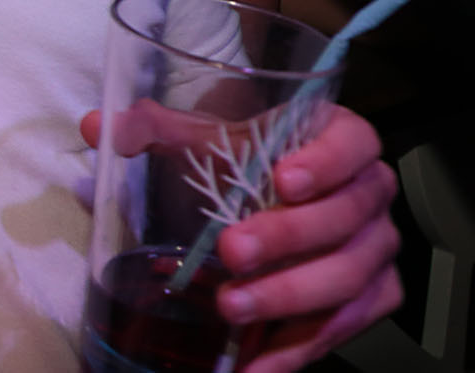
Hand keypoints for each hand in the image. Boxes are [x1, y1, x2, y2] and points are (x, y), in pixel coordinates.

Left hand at [79, 104, 400, 371]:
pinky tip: (255, 365)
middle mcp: (370, 194)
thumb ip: (154, 127)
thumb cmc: (246, 160)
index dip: (325, 162)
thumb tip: (99, 126)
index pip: (352, 143)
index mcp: (342, 140)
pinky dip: (298, 349)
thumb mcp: (205, 136)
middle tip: (231, 253)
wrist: (278, 195)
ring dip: (287, 299)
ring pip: (347, 278)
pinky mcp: (372, 297)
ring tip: (231, 308)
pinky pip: (343, 326)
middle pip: (345, 218)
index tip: (281, 180)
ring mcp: (375, 249)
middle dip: (287, 239)